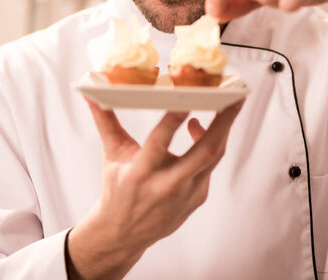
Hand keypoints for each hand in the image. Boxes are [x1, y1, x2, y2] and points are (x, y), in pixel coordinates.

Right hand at [67, 99, 242, 279]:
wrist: (124, 234)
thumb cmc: (118, 188)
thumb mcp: (111, 155)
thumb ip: (106, 122)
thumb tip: (92, 93)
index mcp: (141, 173)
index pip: (159, 143)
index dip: (173, 121)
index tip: (186, 100)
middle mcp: (167, 185)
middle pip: (204, 153)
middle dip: (222, 124)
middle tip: (235, 99)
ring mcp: (186, 195)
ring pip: (213, 158)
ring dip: (224, 129)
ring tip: (231, 104)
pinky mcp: (198, 198)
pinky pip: (209, 166)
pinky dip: (210, 144)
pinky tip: (202, 128)